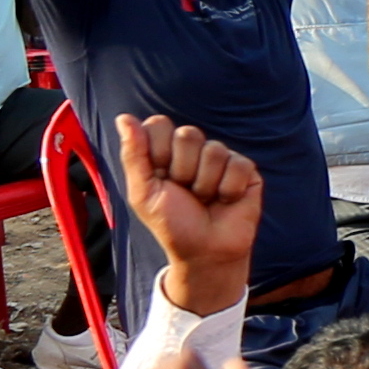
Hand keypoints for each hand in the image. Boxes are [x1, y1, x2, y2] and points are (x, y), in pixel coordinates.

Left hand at [114, 114, 266, 314]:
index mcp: (165, 151)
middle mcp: (193, 150)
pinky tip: (225, 200)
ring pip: (214, 150)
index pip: (159, 125)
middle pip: (187, 134)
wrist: (204, 252)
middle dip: (182, 170)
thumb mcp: (143, 192)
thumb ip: (134, 155)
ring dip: (205, 185)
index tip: (159, 178)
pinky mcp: (245, 170)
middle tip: (185, 192)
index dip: (158, 152)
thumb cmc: (172, 224)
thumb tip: (124, 117)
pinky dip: (228, 189)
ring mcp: (221, 158)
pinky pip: (238, 164)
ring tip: (205, 200)